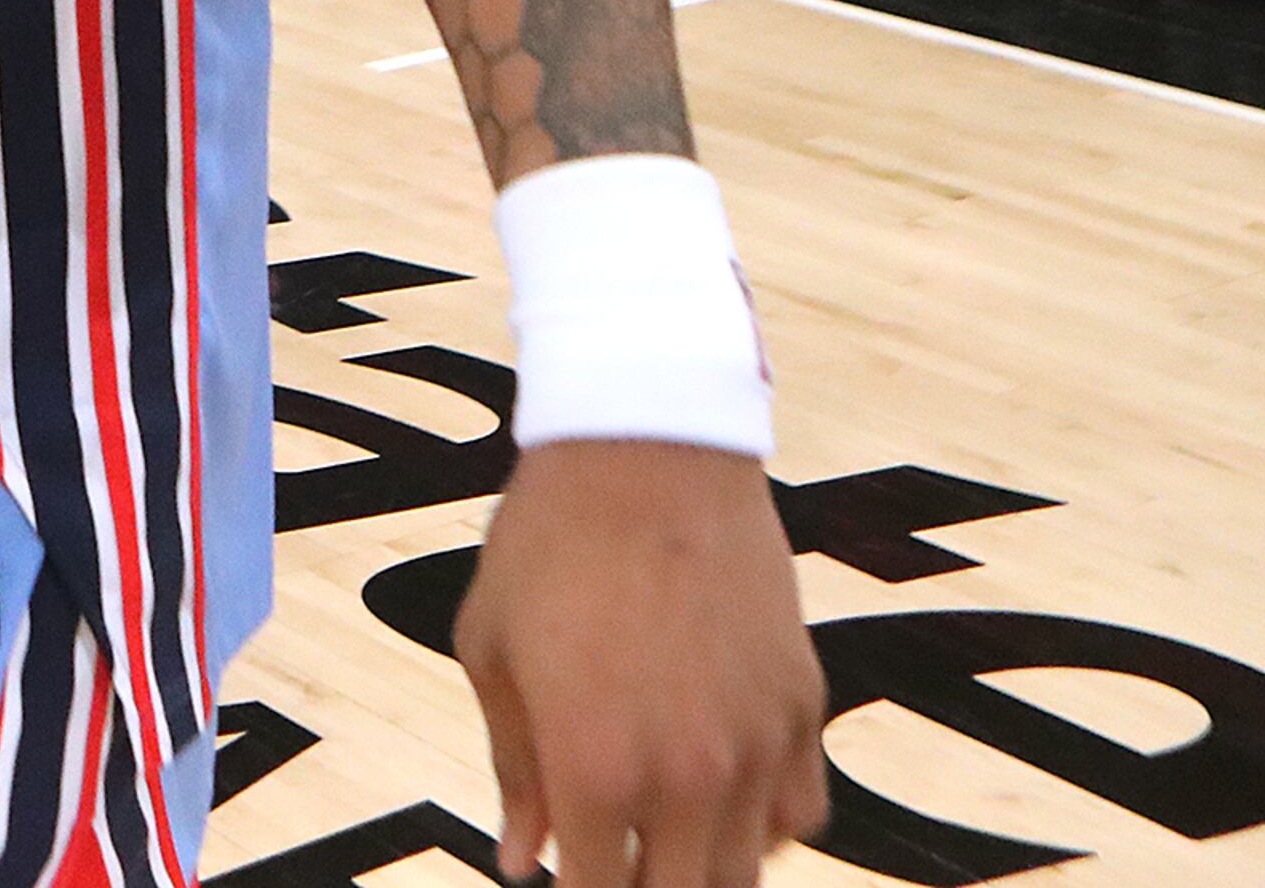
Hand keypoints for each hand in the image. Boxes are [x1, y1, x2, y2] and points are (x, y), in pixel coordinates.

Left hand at [456, 441, 824, 887]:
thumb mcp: (491, 651)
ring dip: (697, 866)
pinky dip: (761, 826)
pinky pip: (799, 817)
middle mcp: (685, 777)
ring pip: (742, 872)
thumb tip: (522, 858)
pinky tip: (717, 796)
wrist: (644, 449)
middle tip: (610, 855)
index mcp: (593, 768)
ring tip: (656, 834)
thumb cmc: (545, 542)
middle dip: (638, 886)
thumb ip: (514, 768)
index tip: (566, 873)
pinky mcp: (803, 711)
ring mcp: (755, 748)